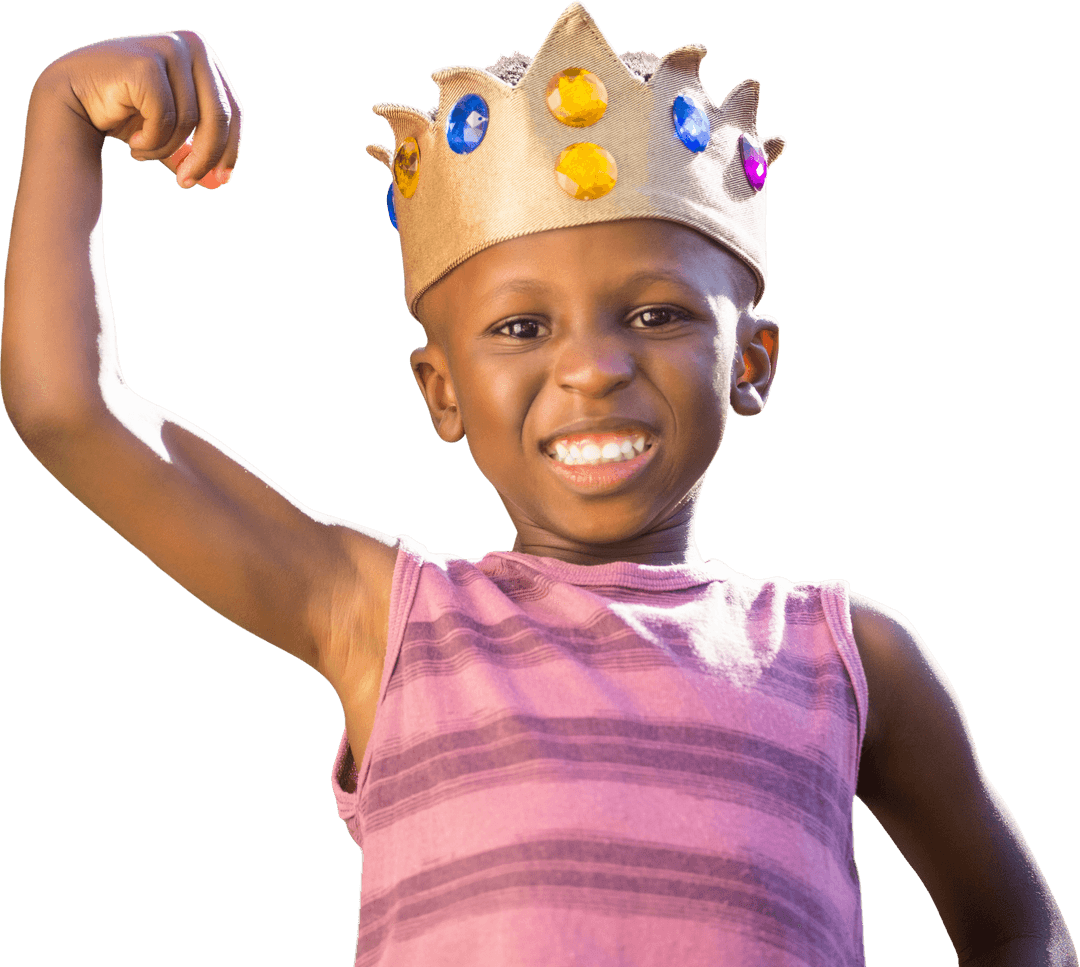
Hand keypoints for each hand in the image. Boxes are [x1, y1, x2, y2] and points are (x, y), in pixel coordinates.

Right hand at [41, 29, 241, 189]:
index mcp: (204, 57)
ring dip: (165, 149)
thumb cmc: (123, 112)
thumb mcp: (168, 132)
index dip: (230, 150)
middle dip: (205, 158)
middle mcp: (191, 45)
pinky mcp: (146, 63)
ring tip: (142, 152)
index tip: (221, 181)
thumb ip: (193, 150)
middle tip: (186, 184)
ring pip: (189, 121)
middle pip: (219, 116)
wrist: (72, 97)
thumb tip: (220, 182)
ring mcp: (169, 49)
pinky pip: (164, 118)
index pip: (232, 110)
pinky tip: (132, 141)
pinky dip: (150, 141)